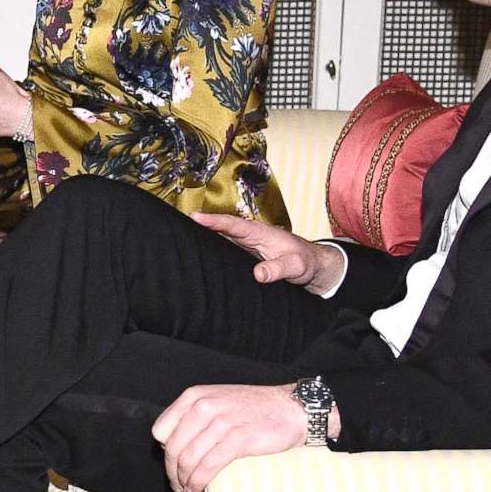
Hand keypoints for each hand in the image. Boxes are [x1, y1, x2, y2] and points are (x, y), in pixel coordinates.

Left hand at [153, 383, 311, 491]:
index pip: (161, 430)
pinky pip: (208, 466)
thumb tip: (170, 445)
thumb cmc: (254, 409)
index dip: (164, 452)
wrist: (293, 409)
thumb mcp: (217, 401)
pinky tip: (197, 490)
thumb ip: (193, 416)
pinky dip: (198, 482)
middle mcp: (203, 406)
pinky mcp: (239, 439)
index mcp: (194, 396)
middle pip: (172, 448)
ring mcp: (221, 422)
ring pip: (188, 459)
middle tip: (177, 486)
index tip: (173, 465)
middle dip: (172, 472)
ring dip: (184, 480)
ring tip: (188, 491)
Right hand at [194, 213, 345, 293]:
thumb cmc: (306, 262)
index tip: (194, 217)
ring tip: (180, 236)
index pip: (232, 224)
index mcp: (259, 233)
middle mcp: (250, 236)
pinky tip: (200, 253)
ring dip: (204, 237)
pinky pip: (225, 248)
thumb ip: (278, 269)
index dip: (213, 221)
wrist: (314, 267)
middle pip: (221, 228)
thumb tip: (257, 274)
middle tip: (176, 224)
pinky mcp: (246, 255)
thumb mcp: (295, 267)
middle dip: (200, 224)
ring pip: (221, 238)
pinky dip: (212, 248)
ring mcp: (247, 245)